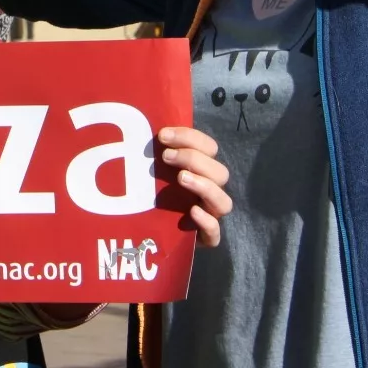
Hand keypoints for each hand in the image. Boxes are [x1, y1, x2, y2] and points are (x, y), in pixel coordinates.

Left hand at [158, 126, 231, 246]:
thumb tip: (143, 129)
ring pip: (224, 201)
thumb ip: (155, 151)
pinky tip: (193, 212)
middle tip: (166, 156)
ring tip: (181, 178)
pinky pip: (215, 233)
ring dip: (204, 186)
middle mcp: (210, 190)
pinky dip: (207, 221)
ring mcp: (210, 215)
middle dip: (193, 159)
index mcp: (202, 169)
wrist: (148, 231)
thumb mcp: (154, 169)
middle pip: (220, 172)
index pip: (209, 147)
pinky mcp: (205, 239)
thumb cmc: (152, 192)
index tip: (162, 135)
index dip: (189, 137)